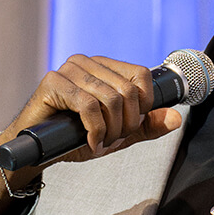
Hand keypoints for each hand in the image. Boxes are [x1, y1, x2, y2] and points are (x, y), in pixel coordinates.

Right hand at [0, 55, 183, 214]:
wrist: (36, 151)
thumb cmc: (74, 137)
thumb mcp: (118, 133)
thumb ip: (147, 125)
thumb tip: (177, 118)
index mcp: (104, 67)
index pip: (141, 75)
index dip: (144, 105)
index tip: (130, 126)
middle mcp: (87, 63)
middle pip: (128, 90)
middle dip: (127, 123)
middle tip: (112, 140)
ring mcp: (69, 70)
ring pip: (111, 98)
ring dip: (111, 130)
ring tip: (100, 142)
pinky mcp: (53, 82)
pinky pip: (89, 106)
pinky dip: (95, 131)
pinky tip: (90, 143)